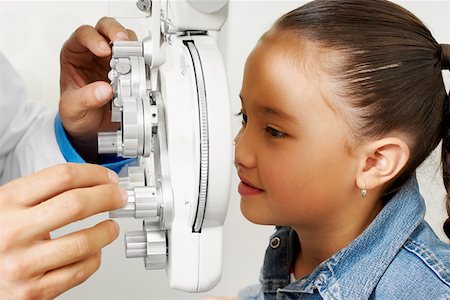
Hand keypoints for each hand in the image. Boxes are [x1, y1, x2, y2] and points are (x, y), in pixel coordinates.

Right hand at [0, 163, 126, 298]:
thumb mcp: (7, 206)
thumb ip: (41, 193)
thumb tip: (90, 183)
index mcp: (6, 203)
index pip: (61, 177)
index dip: (94, 174)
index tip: (108, 178)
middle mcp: (13, 232)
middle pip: (76, 205)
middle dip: (108, 197)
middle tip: (119, 197)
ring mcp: (23, 264)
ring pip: (84, 242)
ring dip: (107, 231)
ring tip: (110, 227)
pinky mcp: (33, 292)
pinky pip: (78, 271)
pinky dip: (94, 259)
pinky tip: (93, 252)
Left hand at [59, 17, 136, 161]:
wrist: (90, 129)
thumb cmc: (77, 114)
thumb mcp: (73, 109)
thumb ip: (85, 99)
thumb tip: (104, 90)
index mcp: (76, 55)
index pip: (84, 35)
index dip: (93, 39)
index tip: (103, 50)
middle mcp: (95, 53)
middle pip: (106, 29)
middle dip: (116, 33)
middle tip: (123, 44)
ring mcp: (114, 60)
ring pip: (126, 40)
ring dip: (132, 46)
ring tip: (135, 58)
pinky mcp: (129, 69)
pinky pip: (139, 58)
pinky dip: (142, 61)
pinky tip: (142, 69)